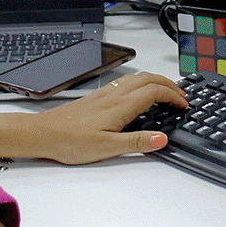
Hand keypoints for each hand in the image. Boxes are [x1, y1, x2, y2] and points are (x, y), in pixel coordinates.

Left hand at [6, 72, 188, 164]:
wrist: (43, 133)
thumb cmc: (70, 141)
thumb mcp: (108, 148)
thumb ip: (137, 142)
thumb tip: (162, 138)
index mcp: (120, 106)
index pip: (154, 91)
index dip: (173, 95)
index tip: (183, 105)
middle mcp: (113, 96)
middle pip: (148, 78)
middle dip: (169, 83)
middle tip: (181, 95)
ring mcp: (104, 94)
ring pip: (136, 78)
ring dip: (155, 81)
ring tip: (165, 92)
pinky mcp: (96, 97)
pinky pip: (125, 83)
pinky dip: (141, 84)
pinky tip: (138, 95)